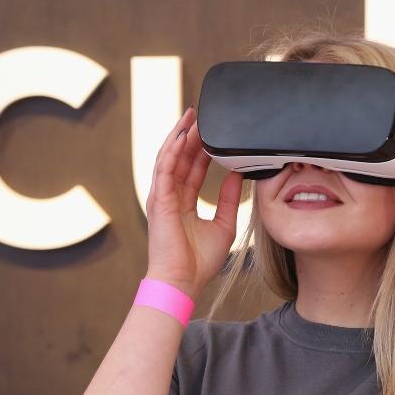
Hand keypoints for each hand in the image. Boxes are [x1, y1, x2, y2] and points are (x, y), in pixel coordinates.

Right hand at [144, 106, 243, 298]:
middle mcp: (170, 196)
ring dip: (179, 135)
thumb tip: (237, 176)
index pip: (192, 167)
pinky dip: (172, 151)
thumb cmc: (199, 262)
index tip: (211, 130)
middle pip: (180, 157)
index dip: (200, 147)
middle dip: (189, 134)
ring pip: (170, 157)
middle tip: (201, 112)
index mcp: (182, 202)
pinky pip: (164, 169)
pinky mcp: (158, 200)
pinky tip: (181, 135)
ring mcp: (161, 197)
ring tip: (191, 116)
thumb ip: (227, 199)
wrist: (183, 282)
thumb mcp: (223, 225)